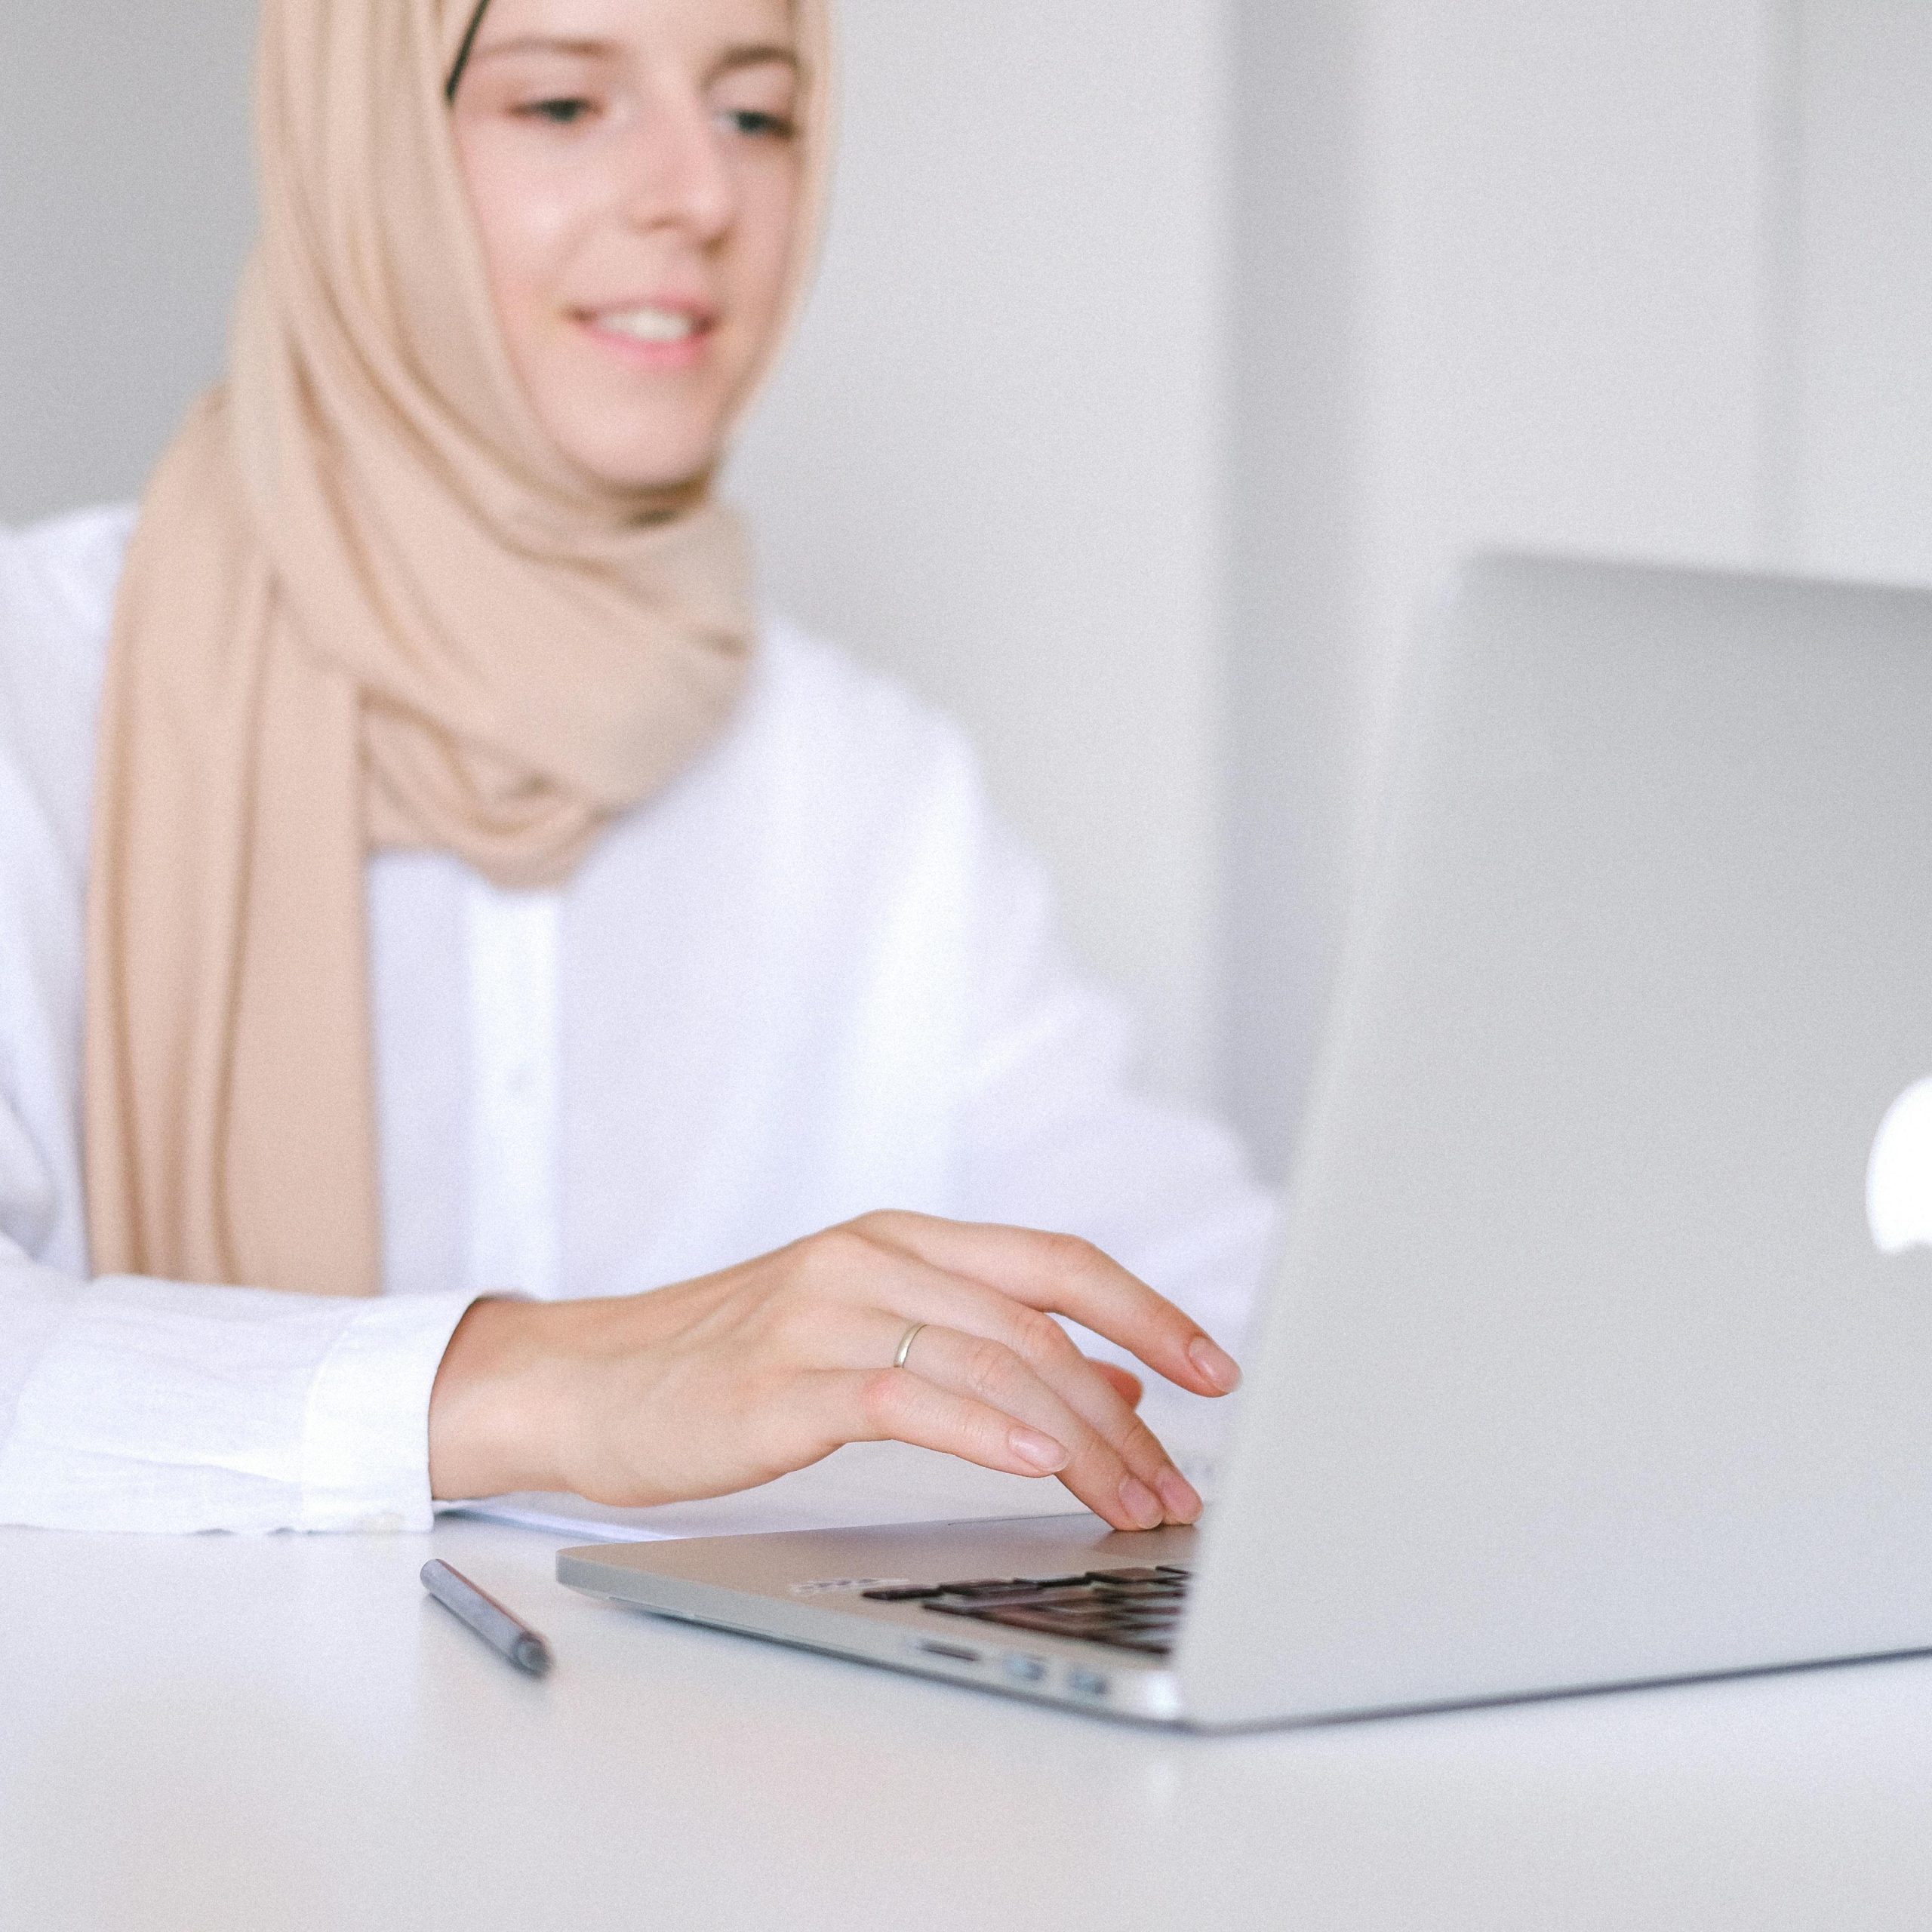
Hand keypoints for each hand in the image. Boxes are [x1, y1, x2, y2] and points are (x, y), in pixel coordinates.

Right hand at [428, 1211, 1241, 1531]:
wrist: (584, 1381)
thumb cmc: (726, 1366)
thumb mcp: (863, 1338)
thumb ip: (980, 1353)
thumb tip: (1111, 1395)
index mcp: (899, 1241)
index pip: (1053, 1261)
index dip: (1145, 1310)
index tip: (1214, 1369)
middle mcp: (873, 1259)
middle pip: (1038, 1322)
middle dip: (1128, 1409)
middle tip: (1178, 1484)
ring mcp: (825, 1312)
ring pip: (990, 1360)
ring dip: (1080, 1441)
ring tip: (1133, 1503)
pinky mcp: (784, 1380)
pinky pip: (907, 1394)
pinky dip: (985, 1430)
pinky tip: (1038, 1467)